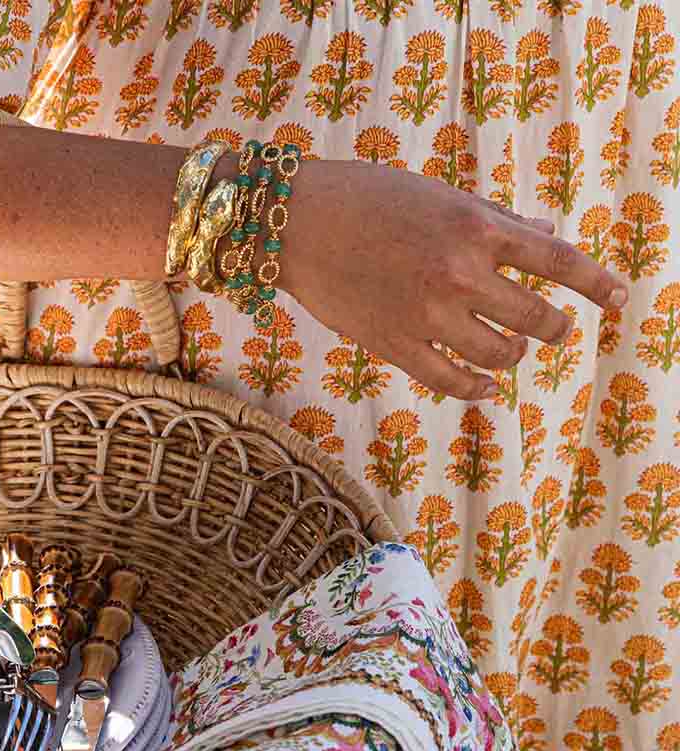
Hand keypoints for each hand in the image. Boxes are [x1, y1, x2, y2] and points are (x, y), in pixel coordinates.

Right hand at [271, 159, 627, 400]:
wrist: (299, 224)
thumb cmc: (369, 199)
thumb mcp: (440, 196)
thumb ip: (494, 220)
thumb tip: (545, 233)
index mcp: (476, 227)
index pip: (558, 260)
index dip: (597, 283)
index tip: (618, 298)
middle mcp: (459, 273)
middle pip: (537, 316)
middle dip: (554, 328)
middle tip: (553, 331)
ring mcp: (427, 315)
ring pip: (499, 355)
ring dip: (513, 355)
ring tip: (510, 350)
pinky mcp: (395, 345)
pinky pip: (452, 381)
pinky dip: (476, 387)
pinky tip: (482, 384)